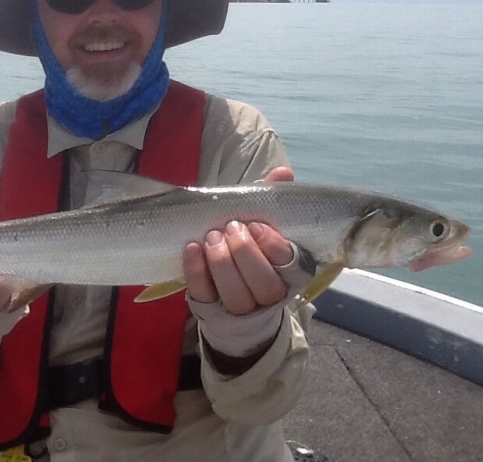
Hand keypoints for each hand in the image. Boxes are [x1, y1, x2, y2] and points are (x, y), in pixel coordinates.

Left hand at [183, 167, 295, 314]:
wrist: (230, 289)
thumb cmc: (249, 247)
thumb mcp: (260, 223)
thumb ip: (271, 200)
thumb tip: (284, 173)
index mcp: (290, 271)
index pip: (290, 263)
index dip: (273, 246)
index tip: (256, 225)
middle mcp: (269, 294)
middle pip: (264, 284)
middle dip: (245, 253)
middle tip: (231, 228)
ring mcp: (241, 307)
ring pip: (237, 296)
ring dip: (222, 264)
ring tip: (211, 237)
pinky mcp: (211, 309)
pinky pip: (204, 294)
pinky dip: (196, 270)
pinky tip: (192, 248)